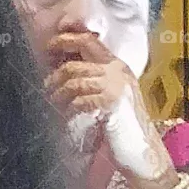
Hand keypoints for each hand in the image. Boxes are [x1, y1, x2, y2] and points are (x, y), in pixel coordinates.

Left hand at [45, 31, 173, 185]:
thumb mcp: (109, 94)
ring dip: (58, 95)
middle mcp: (117, 71)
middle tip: (47, 87)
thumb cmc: (122, 125)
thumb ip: (93, 80)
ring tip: (55, 105)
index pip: (88, 41)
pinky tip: (68, 117)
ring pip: (74, 82)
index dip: (65, 39)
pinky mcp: (112, 102)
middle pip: (75, 63)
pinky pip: (79, 100)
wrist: (142, 149)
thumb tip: (61, 70)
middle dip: (55, 76)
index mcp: (116, 65)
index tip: (49, 45)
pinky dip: (69, 109)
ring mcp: (116, 85)